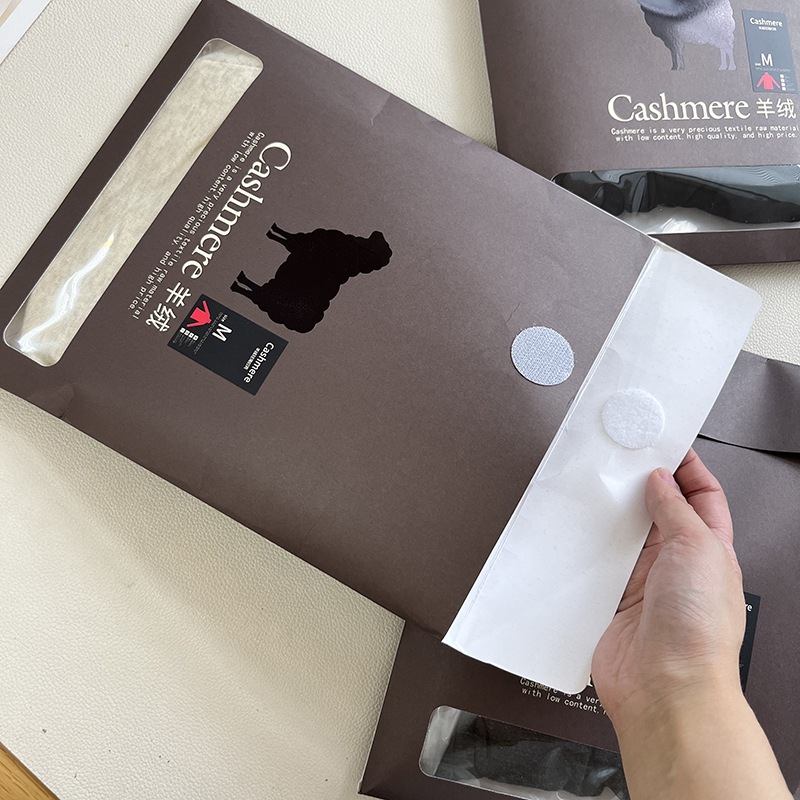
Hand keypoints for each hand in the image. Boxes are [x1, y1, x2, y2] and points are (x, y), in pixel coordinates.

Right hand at [591, 449, 745, 730]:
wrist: (665, 688)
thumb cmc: (697, 632)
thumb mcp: (698, 549)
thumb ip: (677, 509)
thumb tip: (661, 480)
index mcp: (708, 548)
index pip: (700, 495)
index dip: (684, 467)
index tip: (661, 442)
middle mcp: (675, 563)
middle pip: (655, 510)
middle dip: (637, 484)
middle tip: (617, 459)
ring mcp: (641, 580)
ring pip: (621, 533)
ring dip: (607, 514)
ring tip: (593, 489)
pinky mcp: (610, 597)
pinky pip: (594, 562)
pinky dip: (582, 546)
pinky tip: (573, 532)